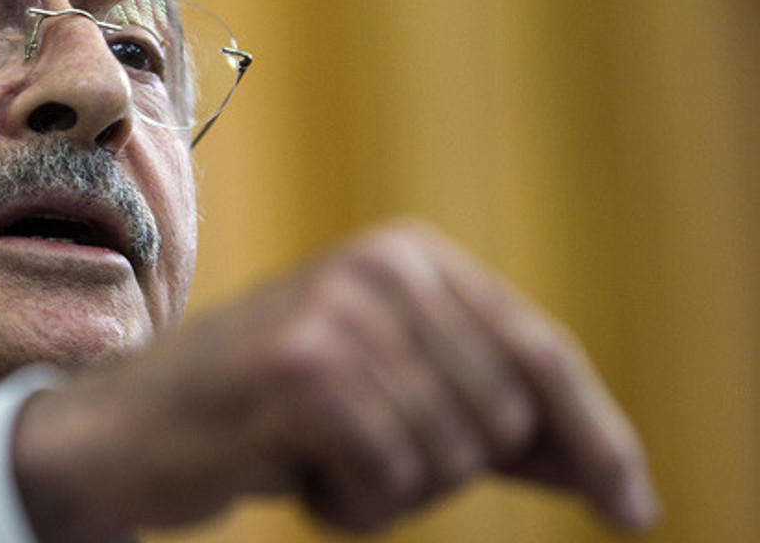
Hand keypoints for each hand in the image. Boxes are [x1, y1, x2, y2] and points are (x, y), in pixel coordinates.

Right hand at [13, 220, 658, 540]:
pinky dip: (345, 504)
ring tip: (311, 456)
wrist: (133, 429)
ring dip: (384, 491)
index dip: (596, 437)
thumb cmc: (266, 416)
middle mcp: (381, 266)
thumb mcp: (390, 397)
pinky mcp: (303, 369)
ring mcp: (339, 311)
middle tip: (351, 451)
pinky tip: (287, 469)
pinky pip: (387, 479)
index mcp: (411, 257)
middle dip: (436, 469)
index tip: (632, 507)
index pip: (539, 354)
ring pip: (447, 459)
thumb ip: (492, 419)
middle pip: (500, 421)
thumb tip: (611, 472)